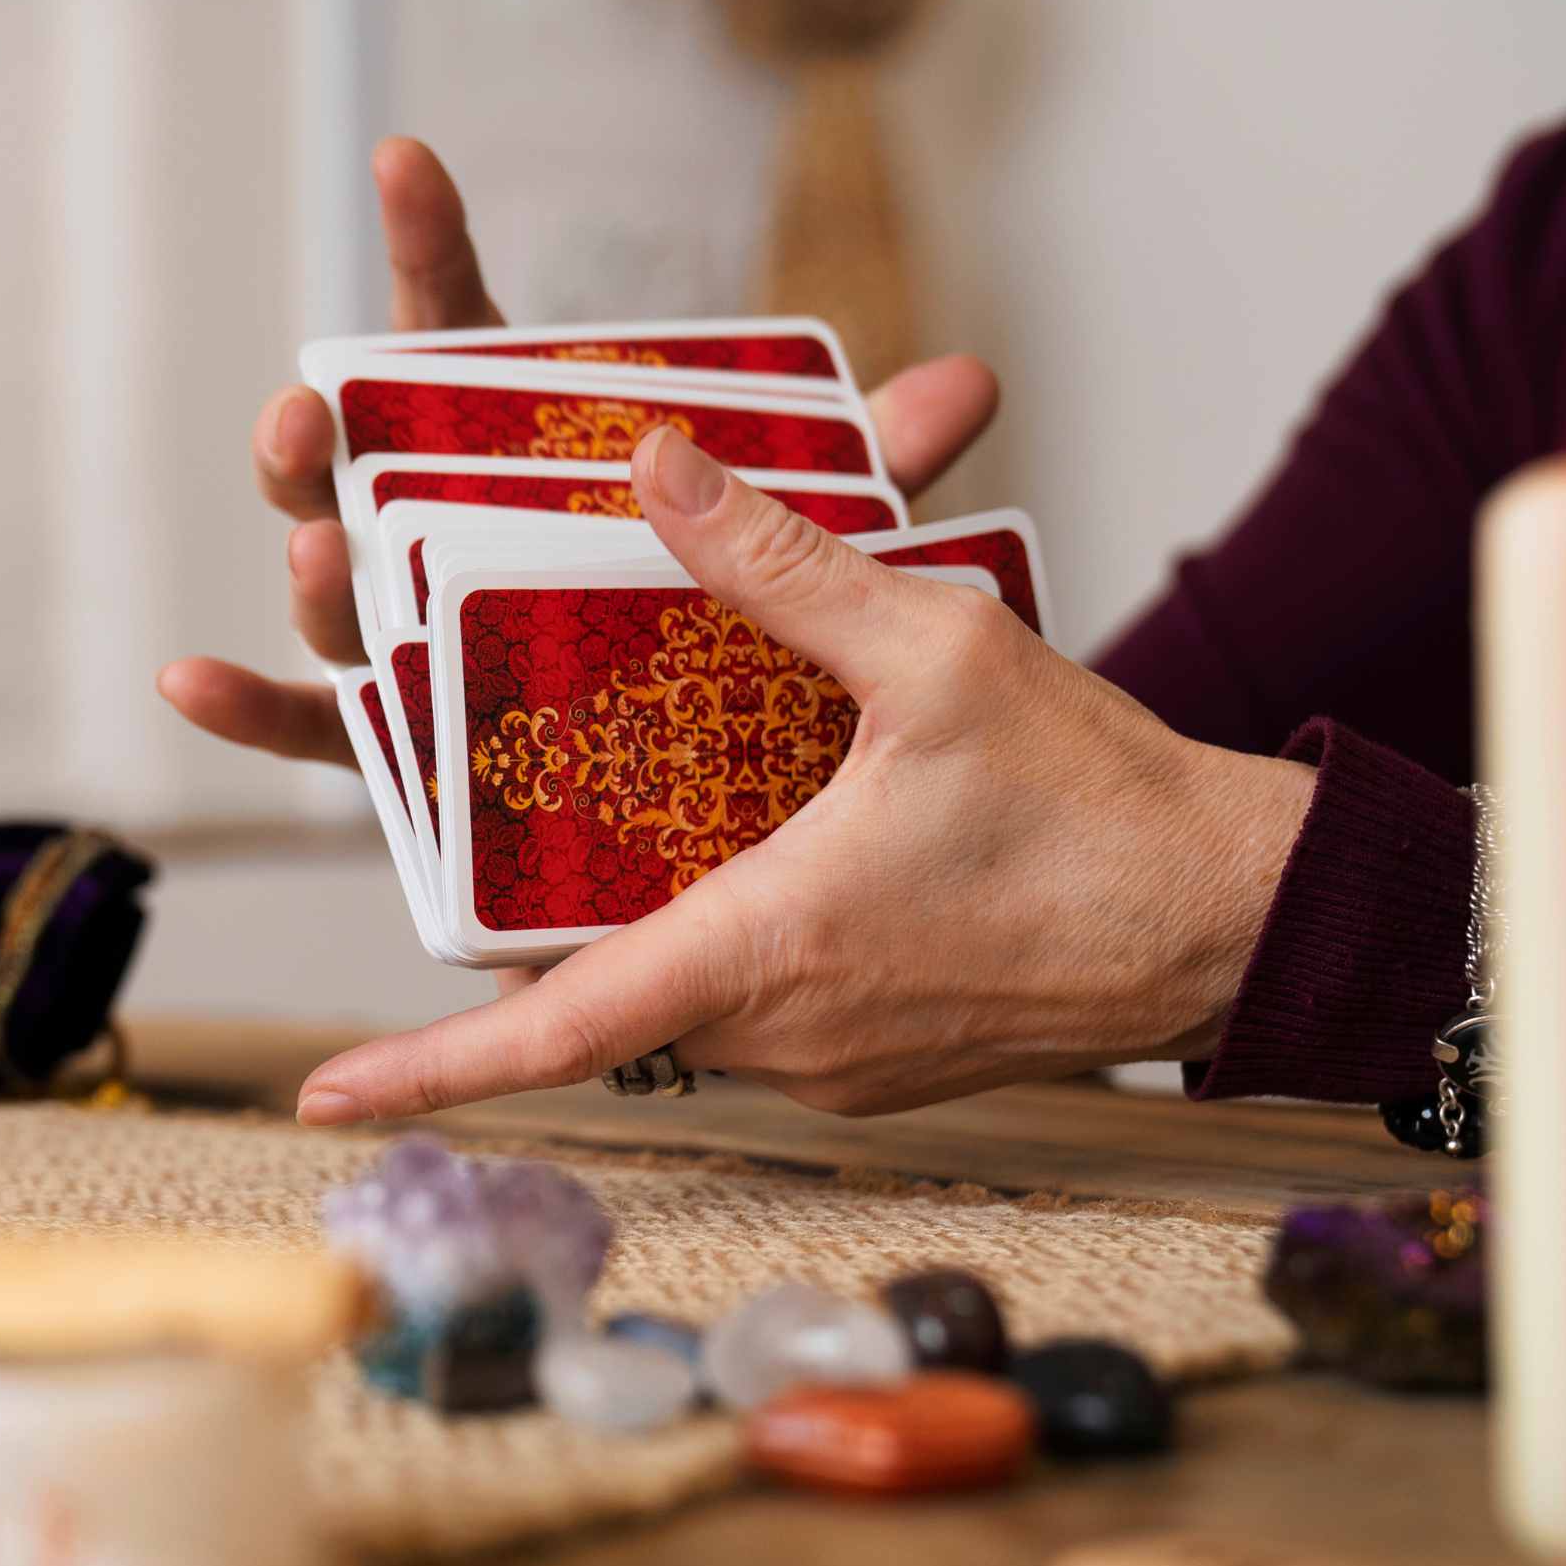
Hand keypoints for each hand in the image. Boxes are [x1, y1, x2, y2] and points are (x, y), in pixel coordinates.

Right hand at [154, 136, 1006, 764]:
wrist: (737, 846)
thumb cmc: (752, 685)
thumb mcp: (823, 574)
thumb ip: (866, 488)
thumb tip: (968, 383)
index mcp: (530, 475)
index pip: (468, 348)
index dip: (431, 254)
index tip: (404, 165)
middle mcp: (453, 549)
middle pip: (367, 466)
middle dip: (322, 429)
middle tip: (313, 407)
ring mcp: (421, 651)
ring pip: (334, 591)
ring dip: (301, 556)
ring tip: (318, 539)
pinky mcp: (409, 762)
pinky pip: (315, 732)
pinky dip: (246, 710)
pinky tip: (186, 677)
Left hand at [292, 424, 1316, 1123]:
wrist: (1239, 917)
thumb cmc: (1105, 804)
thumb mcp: (938, 653)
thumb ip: (781, 566)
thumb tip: (657, 467)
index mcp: (768, 949)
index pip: (554, 1032)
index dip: (428, 1069)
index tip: (325, 1098)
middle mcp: (778, 1032)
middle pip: (594, 997)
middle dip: (519, 937)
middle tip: (473, 833)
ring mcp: (826, 1061)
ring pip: (674, 996)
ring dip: (630, 926)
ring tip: (605, 823)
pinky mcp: (868, 1058)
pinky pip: (750, 1003)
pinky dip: (716, 939)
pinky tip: (738, 851)